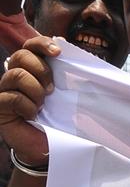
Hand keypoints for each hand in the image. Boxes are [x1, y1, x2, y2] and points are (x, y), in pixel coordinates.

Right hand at [0, 36, 59, 167]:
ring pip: (17, 75)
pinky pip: (12, 97)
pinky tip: (31, 115)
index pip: (30, 46)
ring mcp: (5, 90)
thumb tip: (64, 41)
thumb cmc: (58, 118)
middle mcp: (15, 76)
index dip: (41, 43)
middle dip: (41, 70)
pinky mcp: (0, 106)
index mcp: (32, 70)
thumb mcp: (65, 93)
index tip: (58, 52)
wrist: (49, 146)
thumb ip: (64, 70)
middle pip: (21, 56)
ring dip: (36, 91)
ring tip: (42, 105)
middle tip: (52, 89)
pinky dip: (27, 106)